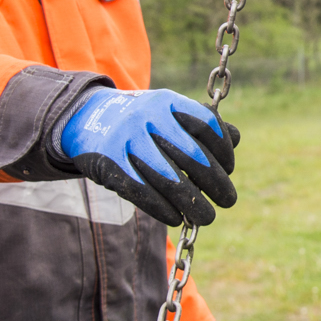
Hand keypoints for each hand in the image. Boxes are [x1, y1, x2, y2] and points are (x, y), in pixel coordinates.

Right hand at [57, 88, 238, 226]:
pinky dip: (161, 208)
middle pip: (192, 155)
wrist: (85, 118)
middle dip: (216, 182)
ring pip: (169, 178)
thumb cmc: (141, 121)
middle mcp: (148, 118)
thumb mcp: (167, 112)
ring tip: (207, 217)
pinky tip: (176, 218)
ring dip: (193, 203)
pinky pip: (142, 190)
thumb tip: (235, 139)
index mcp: (167, 101)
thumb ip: (199, 123)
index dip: (224, 150)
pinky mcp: (110, 164)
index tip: (229, 169)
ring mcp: (127, 141)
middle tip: (229, 200)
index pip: (206, 125)